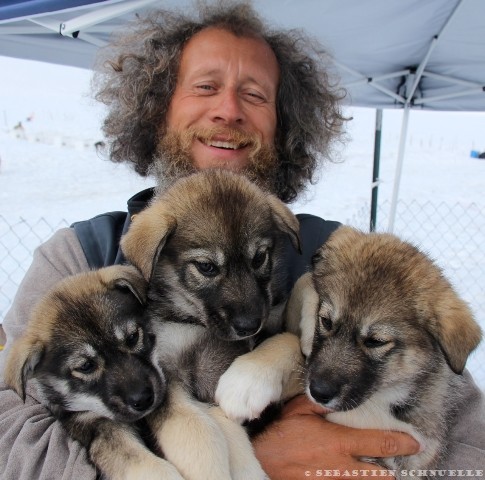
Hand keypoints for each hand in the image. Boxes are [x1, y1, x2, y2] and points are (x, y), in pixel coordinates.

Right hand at [252, 395, 419, 479]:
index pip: (381, 442)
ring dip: (375, 479)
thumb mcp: (300, 410)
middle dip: (392, 472)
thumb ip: (320, 403)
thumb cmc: (281, 434)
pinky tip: (354, 476)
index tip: (415, 443)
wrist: (262, 460)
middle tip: (395, 466)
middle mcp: (342, 466)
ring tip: (378, 472)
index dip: (402, 443)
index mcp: (339, 441)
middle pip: (382, 476)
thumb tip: (336, 394)